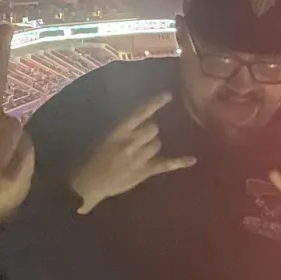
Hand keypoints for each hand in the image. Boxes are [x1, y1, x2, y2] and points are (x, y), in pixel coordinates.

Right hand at [70, 93, 194, 213]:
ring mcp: (139, 157)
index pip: (140, 112)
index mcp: (119, 131)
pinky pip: (166, 164)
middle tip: (139, 139)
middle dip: (149, 131)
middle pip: (153, 128)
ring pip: (157, 144)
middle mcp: (131, 141)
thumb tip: (140, 120)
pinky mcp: (145, 171)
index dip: (155, 103)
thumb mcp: (104, 136)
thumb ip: (123, 128)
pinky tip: (192, 160)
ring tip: (140, 153)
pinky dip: (180, 162)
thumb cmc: (92, 158)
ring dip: (152, 146)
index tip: (168, 95)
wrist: (87, 184)